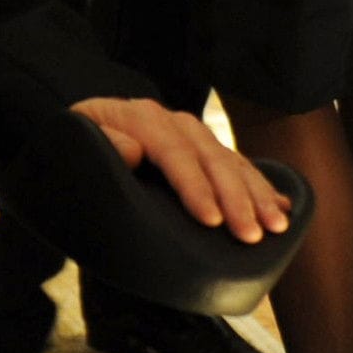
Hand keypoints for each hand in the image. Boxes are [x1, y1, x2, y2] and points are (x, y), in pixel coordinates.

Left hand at [68, 97, 293, 243]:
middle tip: (251, 235)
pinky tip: (282, 208)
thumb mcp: (74, 145)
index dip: (195, 186)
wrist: (70, 141)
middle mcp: (171, 122)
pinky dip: (261, 187)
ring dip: (257, 195)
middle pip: (211, 156)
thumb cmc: (71, 151)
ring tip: (276, 227)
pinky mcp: (204, 150)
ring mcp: (191, 134)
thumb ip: (100, 145)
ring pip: (231, 161)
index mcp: (138, 117)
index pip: (173, 151)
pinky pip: (239, 165)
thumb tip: (133, 150)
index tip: (211, 220)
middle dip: (236, 198)